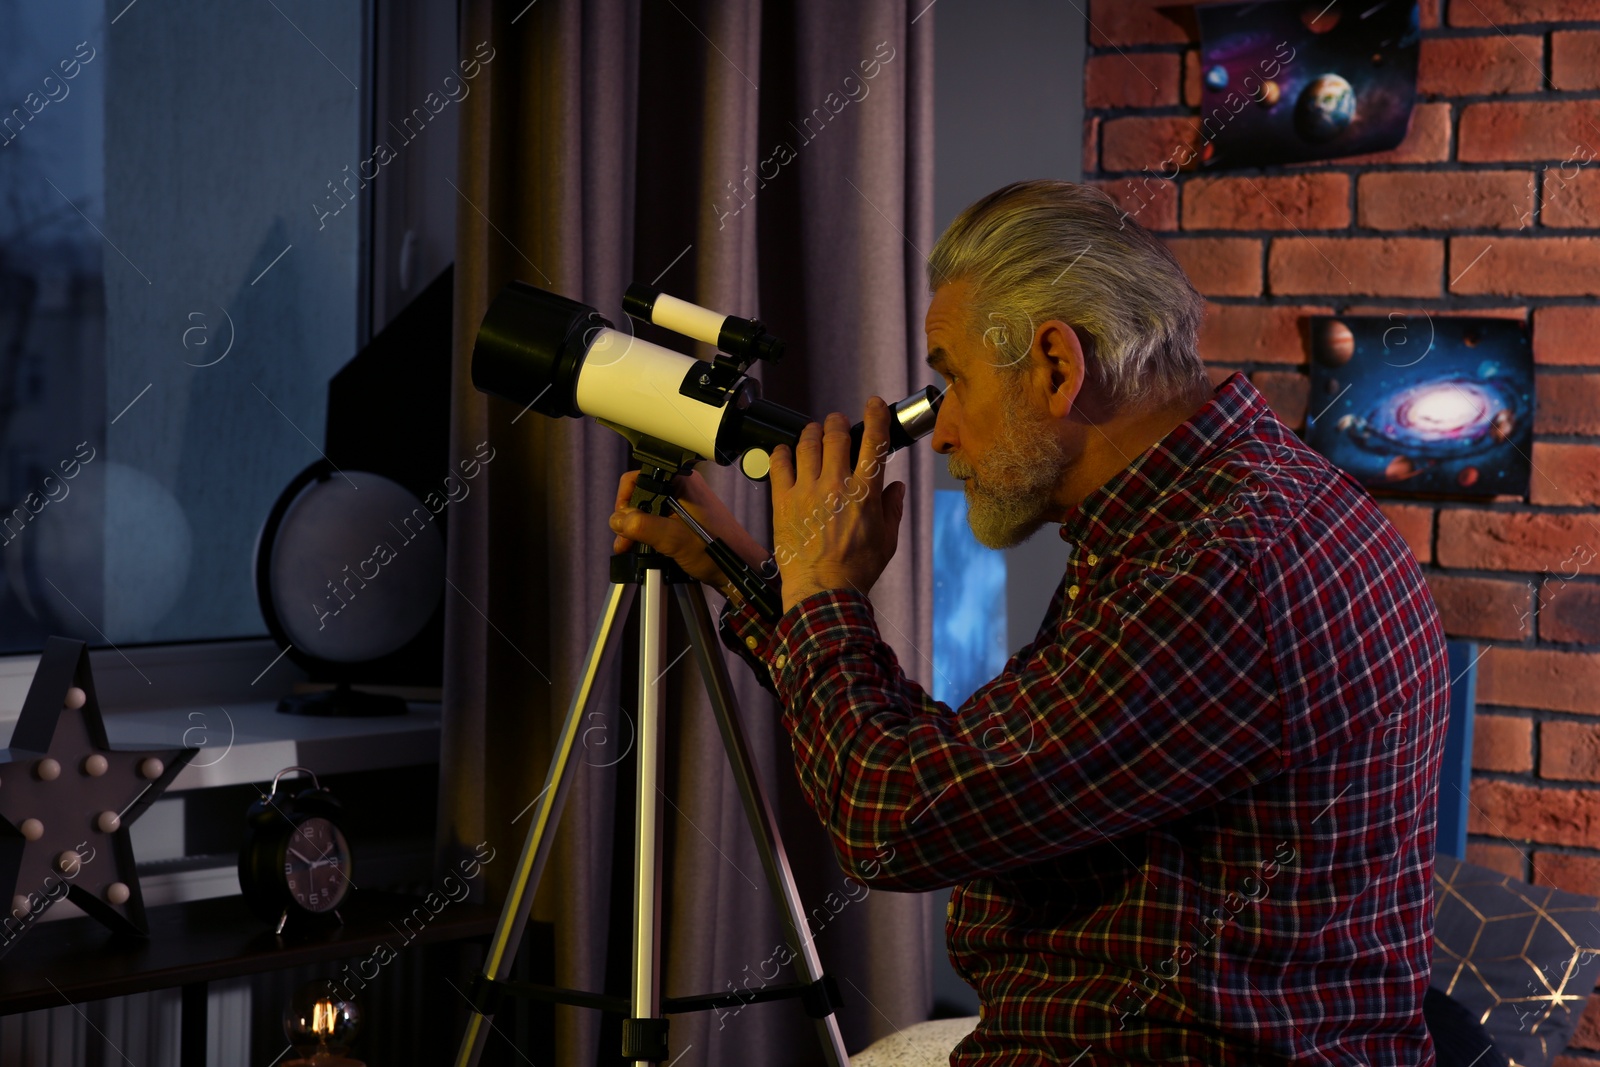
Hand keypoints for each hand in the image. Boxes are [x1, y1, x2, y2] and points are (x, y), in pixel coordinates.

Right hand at [609, 469, 769, 587]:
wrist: (737, 572)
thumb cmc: (717, 552)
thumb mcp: (674, 539)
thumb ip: (643, 526)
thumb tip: (618, 520)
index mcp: (680, 482)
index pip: (637, 479)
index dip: (625, 501)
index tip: (621, 522)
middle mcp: (681, 488)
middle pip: (640, 496)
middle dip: (628, 519)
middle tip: (624, 540)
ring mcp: (682, 504)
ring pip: (647, 510)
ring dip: (636, 528)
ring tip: (630, 546)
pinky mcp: (683, 519)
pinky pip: (657, 520)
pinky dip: (647, 533)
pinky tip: (642, 547)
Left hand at [770, 397, 906, 611]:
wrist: (823, 592)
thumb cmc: (857, 569)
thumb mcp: (887, 540)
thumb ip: (892, 508)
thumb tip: (896, 487)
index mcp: (866, 492)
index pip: (873, 441)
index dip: (875, 415)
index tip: (874, 404)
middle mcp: (835, 485)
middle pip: (835, 435)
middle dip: (838, 422)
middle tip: (838, 423)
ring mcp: (806, 491)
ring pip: (806, 444)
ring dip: (812, 432)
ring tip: (814, 433)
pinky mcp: (783, 502)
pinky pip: (779, 464)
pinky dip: (783, 452)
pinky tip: (786, 451)